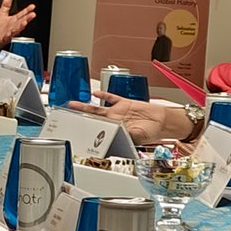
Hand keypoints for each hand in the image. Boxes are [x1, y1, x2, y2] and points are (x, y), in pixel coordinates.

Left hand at [0, 0, 35, 47]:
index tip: (33, 6)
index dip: (27, 10)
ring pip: (16, 30)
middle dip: (27, 18)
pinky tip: (9, 33)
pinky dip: (8, 35)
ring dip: (20, 26)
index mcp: (13, 20)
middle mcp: (13, 27)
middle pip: (21, 21)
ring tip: (24, 22)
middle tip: (33, 14)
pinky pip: (6, 37)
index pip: (22, 14)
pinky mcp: (3, 39)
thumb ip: (6, 5)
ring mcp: (9, 33)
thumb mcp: (2, 14)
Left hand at [69, 93, 193, 144]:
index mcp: (116, 132)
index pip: (97, 132)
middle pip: (92, 119)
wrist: (163, 122)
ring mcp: (117, 112)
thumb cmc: (152, 132)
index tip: (76, 132)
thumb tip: (119, 133)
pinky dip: (103, 95)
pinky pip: (111, 98)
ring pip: (97, 109)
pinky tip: (95, 94)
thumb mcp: (139, 136)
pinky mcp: (124, 103)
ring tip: (72, 105)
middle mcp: (113, 122)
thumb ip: (128, 134)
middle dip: (80, 118)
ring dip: (85, 107)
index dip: (87, 131)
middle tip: (67, 117)